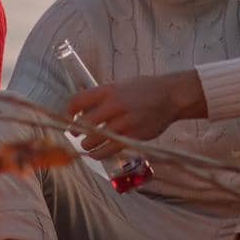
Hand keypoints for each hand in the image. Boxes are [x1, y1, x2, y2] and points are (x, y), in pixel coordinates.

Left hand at [66, 69, 205, 152]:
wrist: (171, 96)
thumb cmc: (145, 89)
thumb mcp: (121, 85)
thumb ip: (103, 96)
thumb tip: (82, 109)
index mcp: (108, 91)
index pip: (78, 101)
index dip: (68, 111)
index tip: (68, 117)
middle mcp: (114, 106)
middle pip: (83, 124)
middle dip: (75, 131)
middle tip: (75, 133)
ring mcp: (124, 123)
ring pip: (94, 140)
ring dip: (87, 145)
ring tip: (87, 144)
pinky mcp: (133, 137)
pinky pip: (109, 150)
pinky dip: (100, 154)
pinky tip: (97, 153)